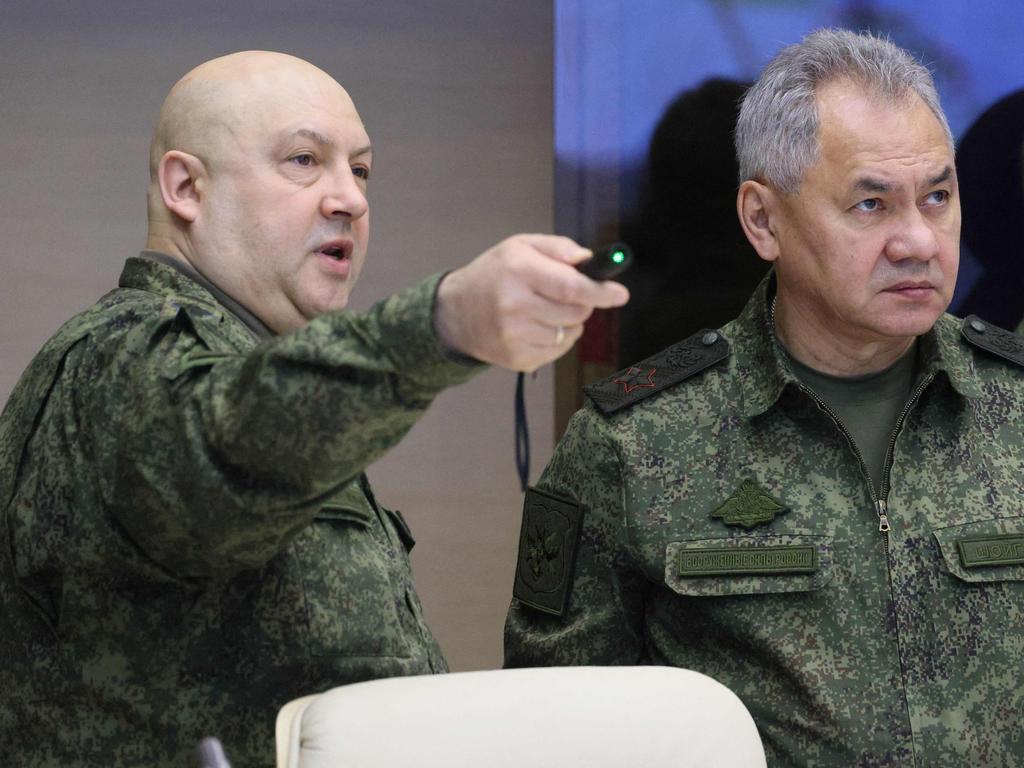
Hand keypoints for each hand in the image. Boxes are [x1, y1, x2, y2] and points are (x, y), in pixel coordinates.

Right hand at [434, 234, 629, 371]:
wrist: (456, 313)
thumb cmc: (493, 274)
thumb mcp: (519, 246)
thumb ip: (558, 248)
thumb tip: (588, 260)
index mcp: (518, 271)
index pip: (570, 286)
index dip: (600, 291)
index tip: (620, 293)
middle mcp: (515, 306)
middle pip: (576, 312)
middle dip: (584, 303)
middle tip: (568, 294)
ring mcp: (516, 337)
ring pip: (571, 333)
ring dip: (570, 321)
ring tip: (544, 309)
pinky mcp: (518, 359)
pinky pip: (559, 350)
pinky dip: (558, 339)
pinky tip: (536, 327)